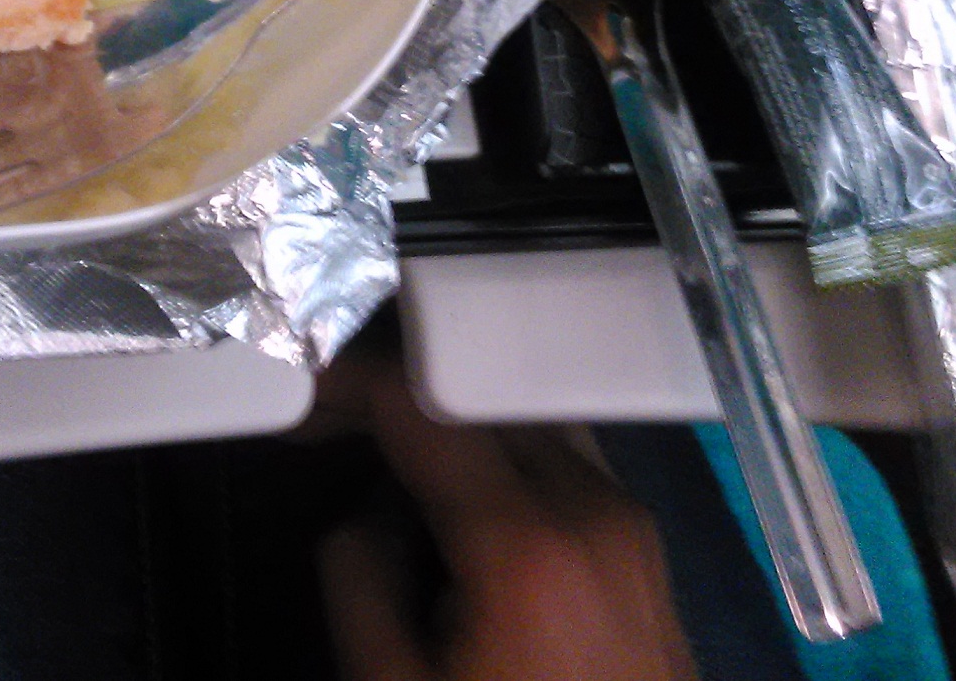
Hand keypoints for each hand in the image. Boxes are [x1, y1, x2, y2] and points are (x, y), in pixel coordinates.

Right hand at [317, 362, 698, 680]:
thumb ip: (359, 571)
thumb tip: (371, 504)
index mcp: (526, 543)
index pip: (425, 409)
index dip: (353, 384)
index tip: (308, 391)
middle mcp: (594, 511)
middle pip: (482, 401)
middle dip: (406, 402)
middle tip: (337, 424)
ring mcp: (632, 528)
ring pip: (528, 428)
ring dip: (459, 431)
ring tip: (393, 468)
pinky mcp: (647, 554)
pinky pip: (567, 471)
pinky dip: (506, 467)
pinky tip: (461, 511)